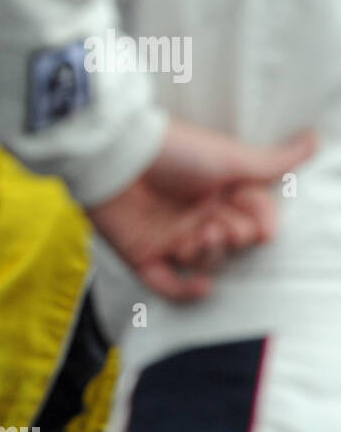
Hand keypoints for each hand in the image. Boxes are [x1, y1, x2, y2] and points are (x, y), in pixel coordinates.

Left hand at [87, 121, 315, 300]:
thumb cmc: (174, 151)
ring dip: (211, 254)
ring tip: (203, 235)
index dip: (262, 225)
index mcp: (220, 193)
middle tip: (222, 226)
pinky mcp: (142, 254)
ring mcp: (170, 237)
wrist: (117, 157)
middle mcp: (198, 217)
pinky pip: (167, 285)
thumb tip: (313, 140)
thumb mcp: (228, 157)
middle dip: (235, 238)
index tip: (263, 228)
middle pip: (232, 243)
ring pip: (205, 262)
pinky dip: (185, 291)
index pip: (254, 218)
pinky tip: (202, 286)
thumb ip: (272, 162)